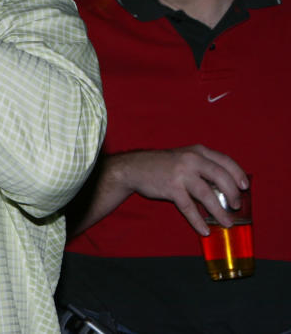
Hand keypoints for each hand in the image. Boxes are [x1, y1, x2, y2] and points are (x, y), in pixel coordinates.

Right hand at [113, 145, 247, 235]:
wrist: (135, 168)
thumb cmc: (163, 164)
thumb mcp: (185, 157)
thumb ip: (203, 166)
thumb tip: (226, 187)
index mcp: (198, 151)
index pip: (225, 161)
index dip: (238, 174)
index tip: (245, 187)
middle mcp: (192, 160)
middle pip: (221, 177)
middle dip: (233, 194)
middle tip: (236, 206)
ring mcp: (181, 174)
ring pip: (207, 195)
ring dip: (220, 211)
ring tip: (227, 223)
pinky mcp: (171, 188)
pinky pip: (189, 208)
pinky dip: (198, 220)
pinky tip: (204, 229)